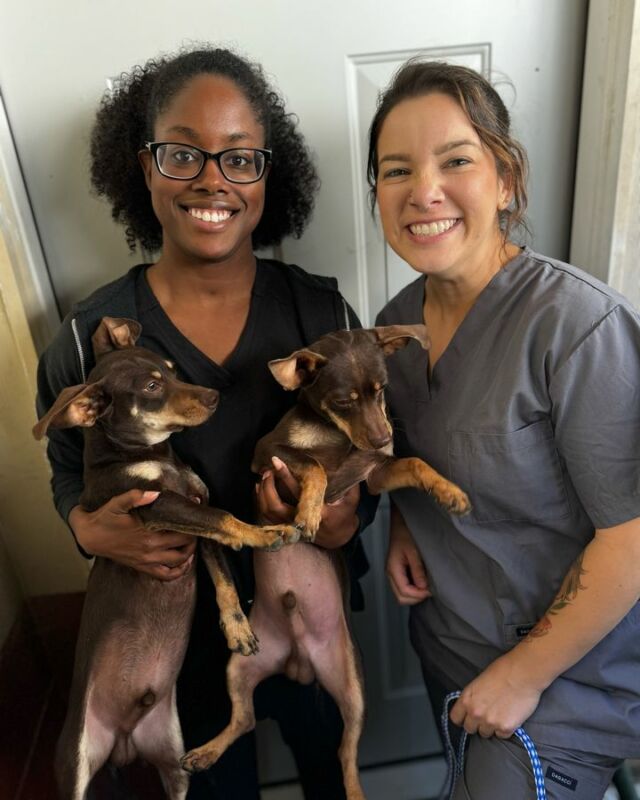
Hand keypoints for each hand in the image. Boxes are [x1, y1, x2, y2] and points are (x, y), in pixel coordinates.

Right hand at [69, 489, 196, 580]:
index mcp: (148, 534)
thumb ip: (137, 496)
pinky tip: (184, 562)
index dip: (192, 521)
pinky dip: (179, 571)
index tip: (196, 510)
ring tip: (193, 540)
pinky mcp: (142, 567)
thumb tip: (156, 493)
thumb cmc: (105, 517)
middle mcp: (150, 550)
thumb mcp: (118, 502)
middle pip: (184, 545)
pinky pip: (166, 575)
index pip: (180, 530)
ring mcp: (147, 561)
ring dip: (190, 552)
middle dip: (194, 535)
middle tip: (196, 524)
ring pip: (179, 561)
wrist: (90, 536)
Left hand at [255, 457, 358, 548]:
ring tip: (264, 475)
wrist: (339, 536)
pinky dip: (261, 500)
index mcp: (319, 511)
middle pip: (276, 506)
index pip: (297, 491)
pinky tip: (260, 487)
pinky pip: (267, 515)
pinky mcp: (286, 527)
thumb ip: (347, 481)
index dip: (285, 475)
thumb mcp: (351, 498)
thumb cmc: (345, 513)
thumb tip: (343, 460)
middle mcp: (302, 521)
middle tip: (268, 469)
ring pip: (269, 512)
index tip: (276, 461)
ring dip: (262, 492)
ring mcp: (292, 526)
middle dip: (268, 486)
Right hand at [386, 507, 430, 603]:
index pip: (404, 592)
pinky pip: (404, 587)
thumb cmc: (406, 533)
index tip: (431, 590)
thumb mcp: (414, 551)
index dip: (418, 595)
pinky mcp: (398, 572)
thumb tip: (423, 587)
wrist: (401, 523)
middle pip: (401, 597)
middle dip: (416, 597)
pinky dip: (413, 589)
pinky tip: (422, 582)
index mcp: (393, 568)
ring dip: (415, 594)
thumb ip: (418, 570)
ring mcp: (393, 573)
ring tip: (426, 586)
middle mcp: (391, 573)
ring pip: (402, 594)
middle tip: (429, 590)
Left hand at [449, 653, 543, 737]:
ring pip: (485, 734)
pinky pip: (501, 735)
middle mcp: (476, 713)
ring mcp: (490, 722)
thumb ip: (473, 698)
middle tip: (487, 715)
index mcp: (467, 699)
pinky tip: (509, 716)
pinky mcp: (506, 728)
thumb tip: (472, 707)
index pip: (455, 718)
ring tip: (500, 713)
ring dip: (491, 727)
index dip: (462, 718)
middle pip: (469, 729)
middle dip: (477, 724)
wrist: (523, 673)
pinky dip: (505, 729)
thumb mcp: (479, 682)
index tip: (468, 717)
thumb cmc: (502, 671)